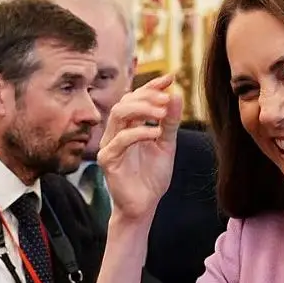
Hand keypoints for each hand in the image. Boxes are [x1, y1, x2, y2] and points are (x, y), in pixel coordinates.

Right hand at [96, 74, 181, 221]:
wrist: (145, 205)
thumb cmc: (152, 176)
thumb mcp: (166, 145)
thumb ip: (169, 122)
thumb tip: (176, 94)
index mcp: (129, 126)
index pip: (136, 98)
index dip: (151, 86)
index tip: (171, 77)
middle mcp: (116, 131)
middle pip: (125, 102)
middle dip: (147, 96)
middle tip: (167, 98)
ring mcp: (109, 144)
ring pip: (119, 115)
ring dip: (142, 109)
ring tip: (163, 112)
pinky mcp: (107, 159)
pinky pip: (121, 140)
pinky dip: (139, 133)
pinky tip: (156, 133)